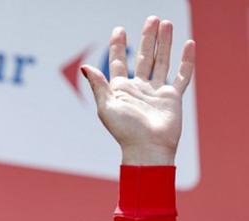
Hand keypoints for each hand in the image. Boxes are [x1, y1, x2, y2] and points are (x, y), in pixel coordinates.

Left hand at [81, 16, 195, 164]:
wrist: (148, 148)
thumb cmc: (124, 131)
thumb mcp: (106, 107)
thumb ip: (98, 85)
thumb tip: (85, 67)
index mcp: (120, 90)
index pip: (119, 62)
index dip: (118, 46)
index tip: (119, 29)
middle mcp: (138, 88)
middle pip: (144, 57)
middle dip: (147, 38)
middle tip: (151, 19)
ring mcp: (156, 92)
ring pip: (161, 61)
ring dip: (164, 43)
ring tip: (166, 24)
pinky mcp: (172, 98)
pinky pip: (182, 76)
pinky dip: (186, 61)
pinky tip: (188, 45)